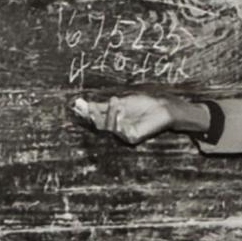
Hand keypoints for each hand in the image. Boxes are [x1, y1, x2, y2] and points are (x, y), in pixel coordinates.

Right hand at [72, 93, 188, 144]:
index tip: (79, 105)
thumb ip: (103, 105)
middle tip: (91, 105)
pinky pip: (120, 132)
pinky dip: (118, 121)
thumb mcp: (121, 102)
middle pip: (99, 125)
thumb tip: (83, 104)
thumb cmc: (145, 103)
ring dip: (109, 113)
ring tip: (115, 101)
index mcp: (113, 120)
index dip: (87, 113)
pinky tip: (120, 111)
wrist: (163, 107)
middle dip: (94, 114)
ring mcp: (124, 135)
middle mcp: (117, 130)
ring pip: (108, 128)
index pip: (96, 119)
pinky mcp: (132, 139)